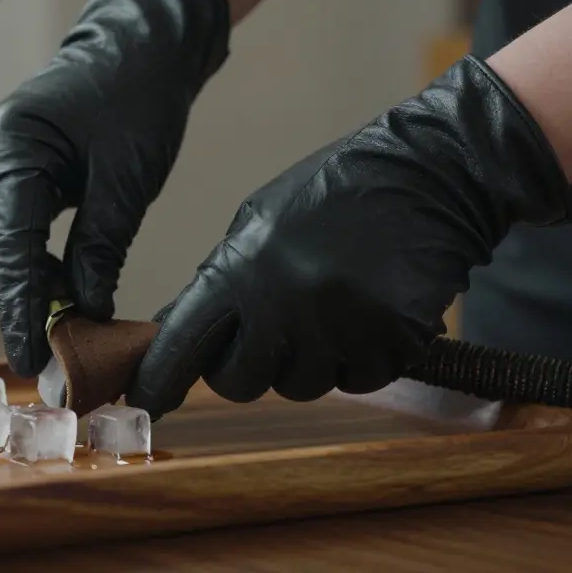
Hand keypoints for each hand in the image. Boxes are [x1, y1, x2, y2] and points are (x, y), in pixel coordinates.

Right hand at [0, 0, 230, 376]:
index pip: (7, 246)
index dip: (19, 309)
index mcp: (7, 148)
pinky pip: (2, 232)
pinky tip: (59, 293)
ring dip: (22, 290)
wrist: (136, 46)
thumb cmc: (137, 96)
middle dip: (18, 306)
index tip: (32, 358)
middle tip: (57, 356)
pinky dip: (27, 267)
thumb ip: (99, 248)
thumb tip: (85, 313)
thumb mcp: (128, 179)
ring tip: (65, 330)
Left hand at [129, 56, 571, 418]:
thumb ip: (220, 281)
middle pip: (238, 382)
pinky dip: (358, 359)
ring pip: (299, 386)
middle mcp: (284, 303)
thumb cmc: (334, 192)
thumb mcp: (257, 222)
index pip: (183, 342)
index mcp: (240, 267)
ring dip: (306, 361)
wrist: (428, 174)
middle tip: (267, 334)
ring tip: (327, 308)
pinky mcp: (389, 342)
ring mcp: (338, 327)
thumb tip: (177, 332)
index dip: (160, 379)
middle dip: (245, 368)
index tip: (145, 400)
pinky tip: (366, 313)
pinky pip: (356, 381)